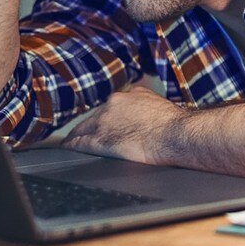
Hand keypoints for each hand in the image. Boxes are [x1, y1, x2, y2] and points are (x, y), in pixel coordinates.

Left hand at [61, 87, 183, 163]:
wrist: (176, 135)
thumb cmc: (176, 127)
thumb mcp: (161, 107)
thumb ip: (147, 108)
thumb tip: (148, 118)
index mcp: (131, 95)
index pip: (111, 106)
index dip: (106, 117)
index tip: (104, 124)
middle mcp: (114, 103)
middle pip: (94, 116)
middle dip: (91, 126)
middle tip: (84, 136)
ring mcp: (104, 121)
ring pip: (82, 128)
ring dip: (78, 136)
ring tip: (71, 143)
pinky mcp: (99, 140)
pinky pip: (78, 142)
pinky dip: (71, 146)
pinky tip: (67, 150)